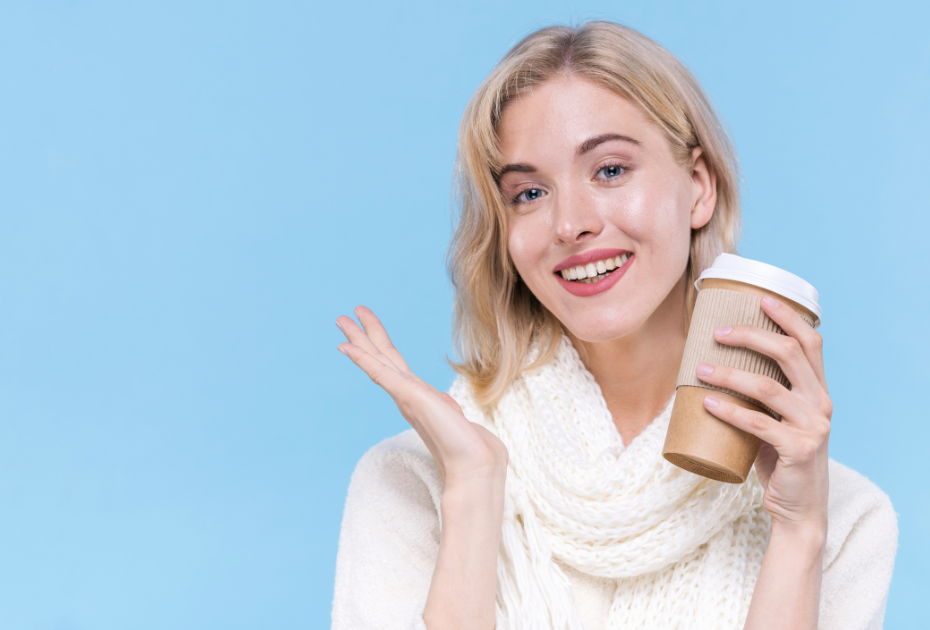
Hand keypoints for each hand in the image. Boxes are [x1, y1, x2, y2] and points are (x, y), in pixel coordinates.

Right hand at [336, 306, 508, 484]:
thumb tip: (448, 407)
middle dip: (363, 335)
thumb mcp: (457, 419)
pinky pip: (379, 372)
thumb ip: (448, 410)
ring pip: (376, 359)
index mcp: (416, 397)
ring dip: (358, 338)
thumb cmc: (470, 447)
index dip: (379, 346)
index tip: (367, 330)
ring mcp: (404, 394)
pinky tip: (346, 346)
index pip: (394, 365)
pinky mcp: (407, 396)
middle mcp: (406, 394)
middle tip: (344, 317)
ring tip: (341, 319)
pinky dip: (362, 358)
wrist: (475, 463)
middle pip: (381, 356)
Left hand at [695, 295, 830, 533]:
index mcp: (818, 391)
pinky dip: (729, 411)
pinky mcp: (799, 450)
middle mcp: (821, 404)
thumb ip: (763, 395)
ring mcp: (813, 427)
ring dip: (729, 373)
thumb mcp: (777, 420)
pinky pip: (758, 423)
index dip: (788, 317)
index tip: (760, 298)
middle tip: (717, 332)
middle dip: (751, 336)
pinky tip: (706, 403)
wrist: (798, 508)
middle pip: (789, 354)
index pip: (810, 343)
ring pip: (768, 387)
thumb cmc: (779, 458)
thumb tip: (713, 363)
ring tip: (699, 369)